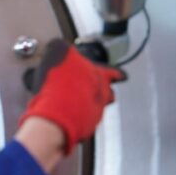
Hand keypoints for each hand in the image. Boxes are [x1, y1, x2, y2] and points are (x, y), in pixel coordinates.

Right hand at [20, 39, 125, 154]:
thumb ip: (61, 48)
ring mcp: (94, 113)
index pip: (113, 72)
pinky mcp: (83, 128)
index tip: (122, 75)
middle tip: (99, 90)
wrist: (53, 116)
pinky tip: (65, 113)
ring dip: (90, 105)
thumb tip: (59, 46)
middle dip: (105, 91)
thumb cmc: (58, 85)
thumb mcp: (57, 53)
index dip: (117, 73)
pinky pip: (84, 121)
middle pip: (108, 93)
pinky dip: (77, 117)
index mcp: (98, 75)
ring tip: (78, 103)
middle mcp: (101, 94)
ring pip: (98, 108)